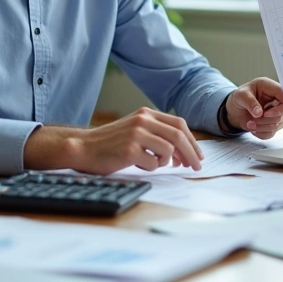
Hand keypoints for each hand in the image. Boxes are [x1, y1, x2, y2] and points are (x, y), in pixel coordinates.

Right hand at [25, 108, 203, 174]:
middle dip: (191, 154)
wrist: (84, 148)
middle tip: (196, 167)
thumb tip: (184, 153)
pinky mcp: (129, 150)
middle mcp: (142, 120)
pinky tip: (139, 165)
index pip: (179, 125)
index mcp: (146, 113)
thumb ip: (157, 135)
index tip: (198, 156)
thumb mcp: (136, 130)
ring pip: (168, 150)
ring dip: (166, 162)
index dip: (192, 141)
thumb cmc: (111, 143)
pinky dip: (150, 167)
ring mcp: (136, 134)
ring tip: (153, 163)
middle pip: (179, 137)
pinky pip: (153, 163)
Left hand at [225, 77, 282, 139]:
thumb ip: (250, 102)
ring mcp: (276, 113)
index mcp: (269, 87)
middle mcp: (276, 100)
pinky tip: (253, 128)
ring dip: (263, 126)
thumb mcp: (241, 95)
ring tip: (249, 123)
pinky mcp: (272, 124)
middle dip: (270, 118)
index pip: (281, 92)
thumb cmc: (240, 97)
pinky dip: (261, 133)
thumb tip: (259, 113)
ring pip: (278, 123)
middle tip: (255, 118)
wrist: (236, 109)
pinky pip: (271, 133)